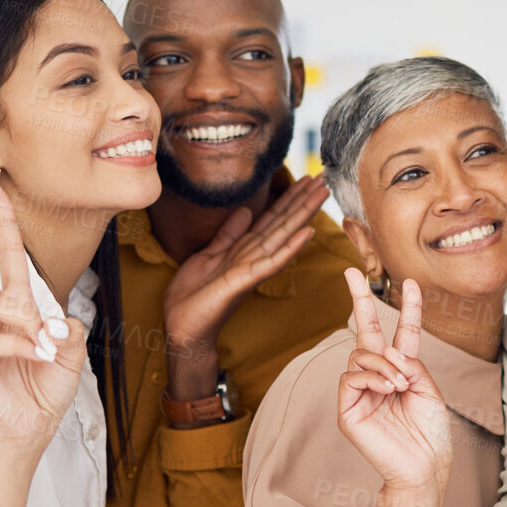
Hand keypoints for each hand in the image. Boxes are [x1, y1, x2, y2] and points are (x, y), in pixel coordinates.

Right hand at [0, 186, 87, 448]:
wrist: (34, 425)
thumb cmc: (48, 386)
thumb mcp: (72, 353)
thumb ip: (69, 331)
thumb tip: (56, 320)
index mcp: (16, 309)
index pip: (7, 261)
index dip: (3, 228)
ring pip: (0, 309)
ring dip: (30, 325)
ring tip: (48, 348)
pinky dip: (23, 346)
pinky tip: (38, 356)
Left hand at [162, 175, 328, 397]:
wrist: (182, 329)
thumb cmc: (193, 297)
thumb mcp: (208, 256)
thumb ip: (228, 235)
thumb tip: (245, 211)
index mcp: (244, 249)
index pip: (271, 219)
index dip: (288, 198)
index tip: (306, 179)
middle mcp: (253, 257)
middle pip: (282, 223)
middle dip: (303, 200)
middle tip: (324, 178)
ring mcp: (251, 269)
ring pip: (282, 236)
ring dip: (303, 215)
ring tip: (321, 194)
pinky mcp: (244, 281)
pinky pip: (271, 262)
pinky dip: (290, 248)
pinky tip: (307, 233)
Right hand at [336, 270, 452, 502]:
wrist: (424, 466)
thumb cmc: (431, 433)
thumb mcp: (429, 389)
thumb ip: (410, 363)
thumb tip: (386, 351)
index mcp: (403, 371)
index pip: (404, 333)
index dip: (408, 308)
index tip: (410, 283)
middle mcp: (379, 377)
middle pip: (366, 332)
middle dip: (358, 300)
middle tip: (350, 271)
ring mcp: (360, 391)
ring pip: (360, 355)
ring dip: (382, 364)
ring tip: (398, 385)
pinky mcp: (347, 408)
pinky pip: (351, 376)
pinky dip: (371, 378)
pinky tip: (387, 390)